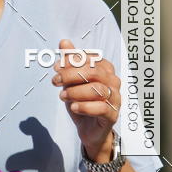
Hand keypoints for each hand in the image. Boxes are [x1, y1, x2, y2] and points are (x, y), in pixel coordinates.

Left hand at [51, 37, 119, 160]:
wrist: (88, 129)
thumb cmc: (82, 101)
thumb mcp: (72, 81)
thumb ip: (70, 62)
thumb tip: (64, 42)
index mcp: (106, 69)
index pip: (90, 59)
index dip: (71, 62)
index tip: (56, 68)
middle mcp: (113, 82)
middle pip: (93, 72)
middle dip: (70, 75)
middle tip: (55, 81)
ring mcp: (115, 98)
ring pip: (97, 90)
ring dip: (75, 92)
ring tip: (62, 96)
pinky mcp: (112, 115)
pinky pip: (100, 108)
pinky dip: (83, 106)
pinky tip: (73, 107)